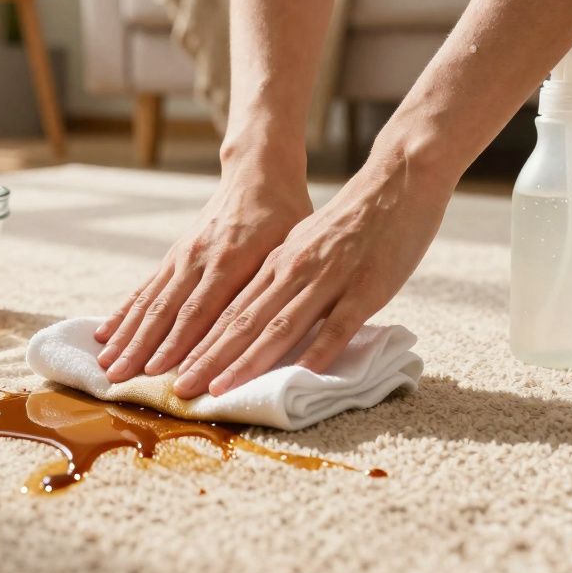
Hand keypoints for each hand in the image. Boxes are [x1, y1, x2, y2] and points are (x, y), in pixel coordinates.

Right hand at [95, 161, 311, 382]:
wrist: (257, 176)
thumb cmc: (284, 217)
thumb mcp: (291, 247)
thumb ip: (276, 287)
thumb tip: (275, 335)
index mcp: (232, 260)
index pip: (202, 313)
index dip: (180, 346)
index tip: (162, 375)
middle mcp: (199, 259)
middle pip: (166, 312)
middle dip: (141, 349)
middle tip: (118, 380)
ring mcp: (181, 257)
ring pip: (149, 302)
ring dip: (126, 336)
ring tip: (105, 364)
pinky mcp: (172, 256)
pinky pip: (143, 288)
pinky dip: (123, 313)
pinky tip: (104, 333)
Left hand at [172, 149, 454, 398]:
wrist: (396, 182)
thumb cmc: (350, 220)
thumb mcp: (304, 245)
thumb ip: (282, 278)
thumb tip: (259, 314)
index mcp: (276, 262)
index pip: (228, 309)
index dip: (200, 343)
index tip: (174, 370)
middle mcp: (292, 270)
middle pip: (243, 322)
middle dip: (209, 359)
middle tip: (181, 390)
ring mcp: (328, 279)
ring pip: (279, 326)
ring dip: (247, 361)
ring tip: (220, 389)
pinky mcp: (365, 288)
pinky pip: (338, 325)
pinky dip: (317, 351)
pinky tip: (299, 375)